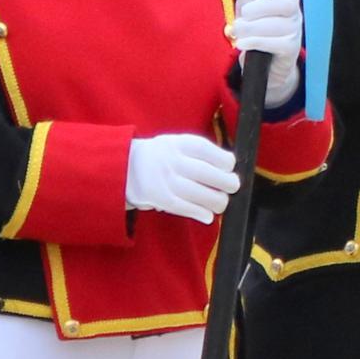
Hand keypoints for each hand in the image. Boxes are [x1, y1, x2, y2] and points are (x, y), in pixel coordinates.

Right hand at [126, 130, 242, 220]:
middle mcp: (171, 161)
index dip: (223, 159)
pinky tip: (208, 215)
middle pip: (205, 173)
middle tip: (233, 186)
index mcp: (177, 144)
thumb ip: (200, 153)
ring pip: (198, 194)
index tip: (230, 166)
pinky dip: (200, 213)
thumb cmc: (161, 156)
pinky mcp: (161, 199)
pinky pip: (185, 208)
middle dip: (226, 182)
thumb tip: (229, 168)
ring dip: (216, 201)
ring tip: (221, 202)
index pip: (205, 149)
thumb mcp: (176, 143)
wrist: (126, 167)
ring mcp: (165, 181)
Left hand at [228, 0, 304, 111]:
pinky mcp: (291, 49)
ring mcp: (295, 31)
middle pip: (286, 3)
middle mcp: (294, 13)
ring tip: (238, 31)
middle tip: (244, 14)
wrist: (266, 67)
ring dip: (253, 27)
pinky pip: (276, 43)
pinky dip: (256, 42)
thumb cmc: (257, 33)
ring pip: (278, 24)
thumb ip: (245, 0)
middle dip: (261, 7)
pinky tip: (242, 43)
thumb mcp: (247, 15)